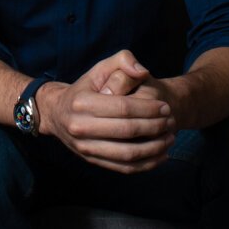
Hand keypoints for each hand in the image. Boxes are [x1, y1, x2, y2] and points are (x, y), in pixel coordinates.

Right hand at [38, 51, 175, 172]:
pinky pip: (123, 167)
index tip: (166, 107)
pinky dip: (146, 164)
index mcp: (82, 102)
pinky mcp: (91, 160)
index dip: (148, 108)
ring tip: (170, 138)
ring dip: (154, 148)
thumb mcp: (99, 68)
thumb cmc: (85, 88)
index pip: (123, 107)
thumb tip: (143, 71)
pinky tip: (161, 155)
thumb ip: (123, 61)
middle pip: (127, 131)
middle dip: (154, 126)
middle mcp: (80, 127)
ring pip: (127, 154)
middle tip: (171, 121)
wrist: (56, 113)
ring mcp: (85, 147)